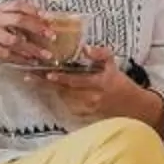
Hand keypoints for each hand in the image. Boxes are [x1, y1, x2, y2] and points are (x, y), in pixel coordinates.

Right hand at [0, 2, 57, 66]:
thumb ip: (2, 16)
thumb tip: (24, 21)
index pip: (18, 5)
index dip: (34, 10)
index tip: (48, 16)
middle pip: (21, 20)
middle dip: (38, 28)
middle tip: (52, 35)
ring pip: (16, 40)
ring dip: (33, 49)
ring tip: (44, 55)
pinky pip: (6, 54)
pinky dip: (19, 59)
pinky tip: (28, 62)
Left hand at [37, 47, 163, 130]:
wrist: (134, 108)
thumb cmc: (122, 84)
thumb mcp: (114, 66)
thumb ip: (101, 54)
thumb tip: (86, 47)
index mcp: (100, 83)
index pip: (76, 81)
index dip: (61, 78)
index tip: (47, 73)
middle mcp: (92, 98)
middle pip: (64, 90)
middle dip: (45, 83)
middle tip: (29, 75)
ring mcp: (88, 109)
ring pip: (63, 98)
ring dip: (48, 89)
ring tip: (34, 80)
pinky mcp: (86, 116)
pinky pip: (67, 107)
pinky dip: (57, 98)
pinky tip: (48, 90)